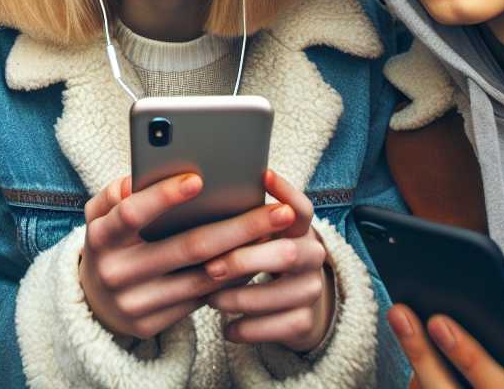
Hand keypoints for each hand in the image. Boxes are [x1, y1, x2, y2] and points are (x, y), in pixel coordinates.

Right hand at [78, 173, 299, 339]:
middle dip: (238, 226)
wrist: (95, 302)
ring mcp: (135, 303)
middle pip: (187, 247)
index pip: (132, 214)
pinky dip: (232, 278)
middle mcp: (115, 273)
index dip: (163, 197)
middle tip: (278, 210)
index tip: (198, 179)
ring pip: (202, 277)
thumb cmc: (111, 243)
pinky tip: (255, 259)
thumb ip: (116, 195)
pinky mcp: (152, 324)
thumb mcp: (101, 215)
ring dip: (245, 254)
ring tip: (277, 234)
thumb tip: (140, 180)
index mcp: (100, 238)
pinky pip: (201, 299)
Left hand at [204, 170, 332, 352]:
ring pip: (278, 294)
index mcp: (298, 229)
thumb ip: (241, 221)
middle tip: (210, 267)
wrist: (293, 307)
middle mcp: (312, 256)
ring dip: (239, 298)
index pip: (301, 207)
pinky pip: (276, 328)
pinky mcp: (305, 322)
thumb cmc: (259, 259)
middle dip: (244, 260)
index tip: (263, 176)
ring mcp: (311, 289)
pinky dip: (247, 328)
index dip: (287, 191)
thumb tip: (191, 193)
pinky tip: (227, 328)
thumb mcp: (258, 237)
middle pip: (286, 252)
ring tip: (211, 299)